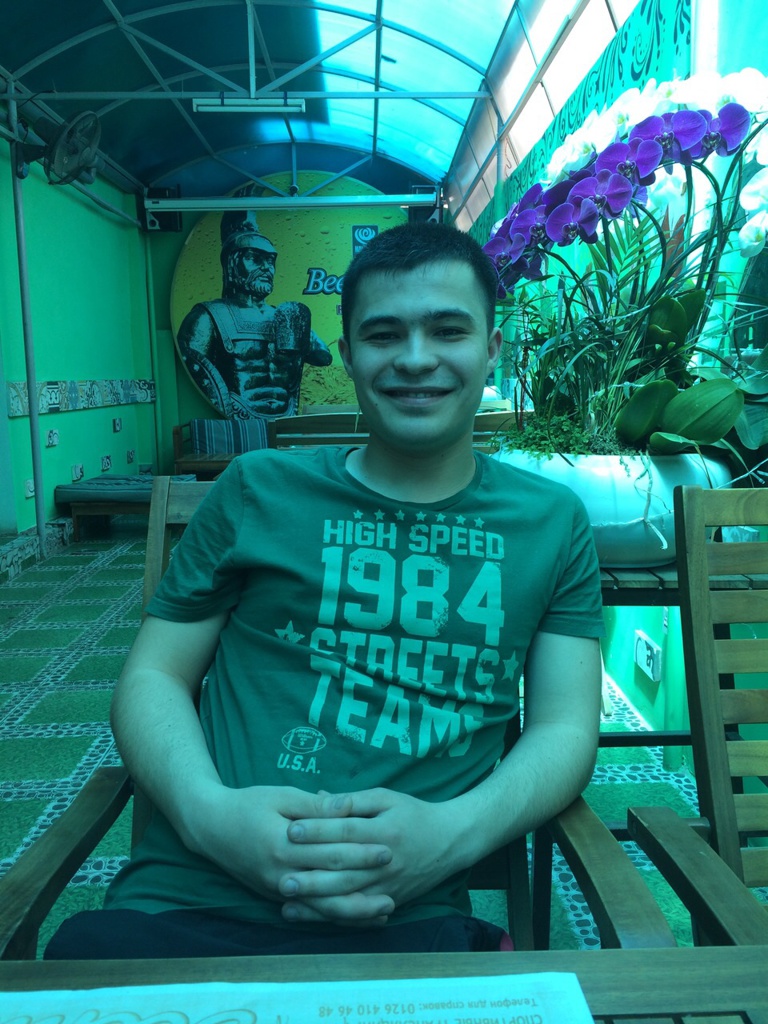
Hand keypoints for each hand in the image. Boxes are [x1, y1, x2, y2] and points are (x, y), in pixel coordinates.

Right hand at [187, 784, 395, 921]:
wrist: (210, 827)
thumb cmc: (248, 804)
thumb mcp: (281, 797)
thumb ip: (315, 807)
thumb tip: (346, 806)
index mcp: (283, 845)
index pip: (329, 852)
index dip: (360, 851)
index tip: (387, 847)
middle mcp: (281, 874)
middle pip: (330, 884)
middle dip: (365, 882)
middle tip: (397, 878)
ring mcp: (278, 890)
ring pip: (322, 907)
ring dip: (356, 910)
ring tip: (386, 908)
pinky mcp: (276, 897)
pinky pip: (311, 912)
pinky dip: (335, 916)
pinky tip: (358, 916)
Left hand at [279, 788, 461, 924]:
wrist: (450, 841)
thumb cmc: (414, 814)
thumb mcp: (388, 798)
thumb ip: (355, 800)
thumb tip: (321, 799)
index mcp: (385, 830)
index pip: (346, 831)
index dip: (318, 830)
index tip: (291, 830)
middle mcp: (385, 861)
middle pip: (344, 869)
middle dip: (310, 874)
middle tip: (280, 875)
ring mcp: (387, 885)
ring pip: (348, 896)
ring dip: (316, 900)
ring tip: (287, 899)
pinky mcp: (388, 900)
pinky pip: (357, 913)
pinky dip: (332, 917)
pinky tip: (309, 915)